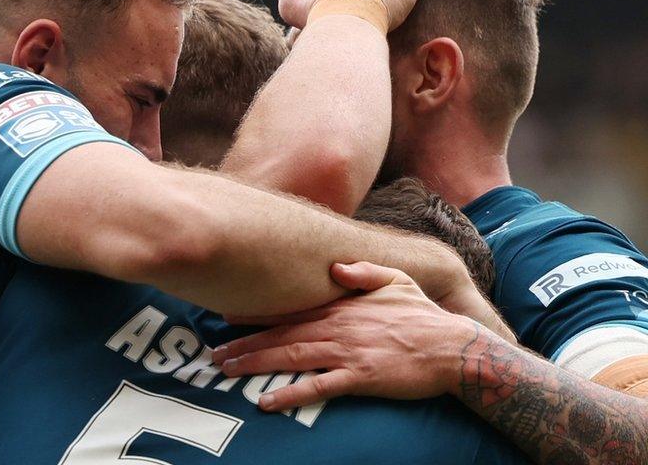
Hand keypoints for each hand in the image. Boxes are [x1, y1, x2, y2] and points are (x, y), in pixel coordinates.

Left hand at [214, 262, 474, 411]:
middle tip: (214, 355)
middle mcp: (338, 327)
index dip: (257, 314)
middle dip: (245, 344)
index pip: (291, 309)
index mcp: (342, 306)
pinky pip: (318, 387)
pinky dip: (291, 394)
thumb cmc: (423, 314)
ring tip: (228, 372)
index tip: (227, 318)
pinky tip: (267, 402)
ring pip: (291, 357)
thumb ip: (362, 271)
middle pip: (281, 335)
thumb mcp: (395, 280)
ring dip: (256, 364)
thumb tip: (335, 266)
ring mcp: (347, 352)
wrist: (452, 346)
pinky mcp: (360, 378)